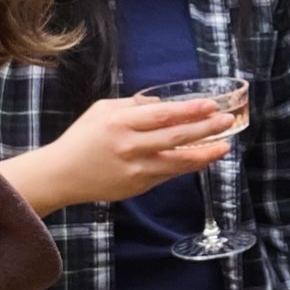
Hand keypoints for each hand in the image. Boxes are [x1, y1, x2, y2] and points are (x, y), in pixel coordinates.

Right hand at [0, 96, 232, 216]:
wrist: (62, 175)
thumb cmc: (82, 138)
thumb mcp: (102, 109)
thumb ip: (134, 104)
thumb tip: (164, 103)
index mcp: (120, 122)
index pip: (163, 114)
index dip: (191, 110)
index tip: (212, 105)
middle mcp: (130, 146)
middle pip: (176, 137)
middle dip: (206, 128)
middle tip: (227, 121)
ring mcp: (135, 169)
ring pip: (178, 161)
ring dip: (205, 153)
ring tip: (224, 146)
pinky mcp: (138, 186)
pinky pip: (168, 174)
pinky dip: (187, 166)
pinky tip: (202, 159)